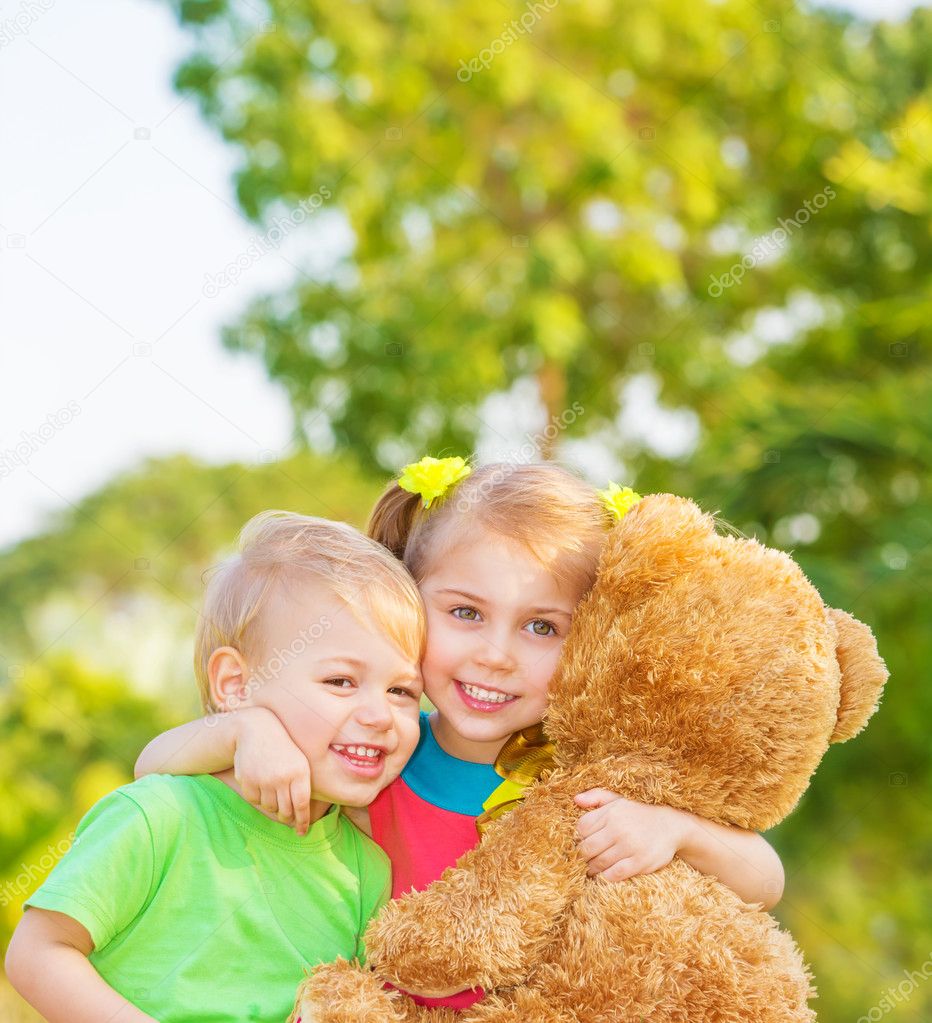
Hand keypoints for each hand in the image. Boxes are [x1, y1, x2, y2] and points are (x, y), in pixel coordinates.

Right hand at [233, 708, 312, 834]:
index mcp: (299, 772)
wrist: (257, 730)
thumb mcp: (299, 762)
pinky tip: (261, 785)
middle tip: (288, 817)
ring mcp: (263, 779)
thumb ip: (301, 786)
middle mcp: (282, 777)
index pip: (302, 805)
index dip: (302, 821)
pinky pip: (254, 800)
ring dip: (272, 805)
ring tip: (273, 791)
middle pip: (285, 810)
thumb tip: (300, 815)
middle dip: (287, 817)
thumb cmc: (283, 749)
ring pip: (269, 807)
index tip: (302, 832)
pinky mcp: (247, 779)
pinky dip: (258, 798)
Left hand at [574, 789, 688, 881]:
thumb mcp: (618, 800)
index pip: (581, 828)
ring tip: (593, 869)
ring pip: (599, 862)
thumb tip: (576, 799)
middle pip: (587, 848)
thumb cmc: (638, 814)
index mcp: (611, 812)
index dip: (579, 838)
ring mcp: (629, 845)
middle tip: (585, 860)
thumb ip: (596, 797)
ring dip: (592, 869)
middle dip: (583, 857)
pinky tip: (606, 875)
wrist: (671, 826)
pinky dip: (606, 877)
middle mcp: (618, 827)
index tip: (583, 843)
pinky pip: (614, 874)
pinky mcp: (640, 862)